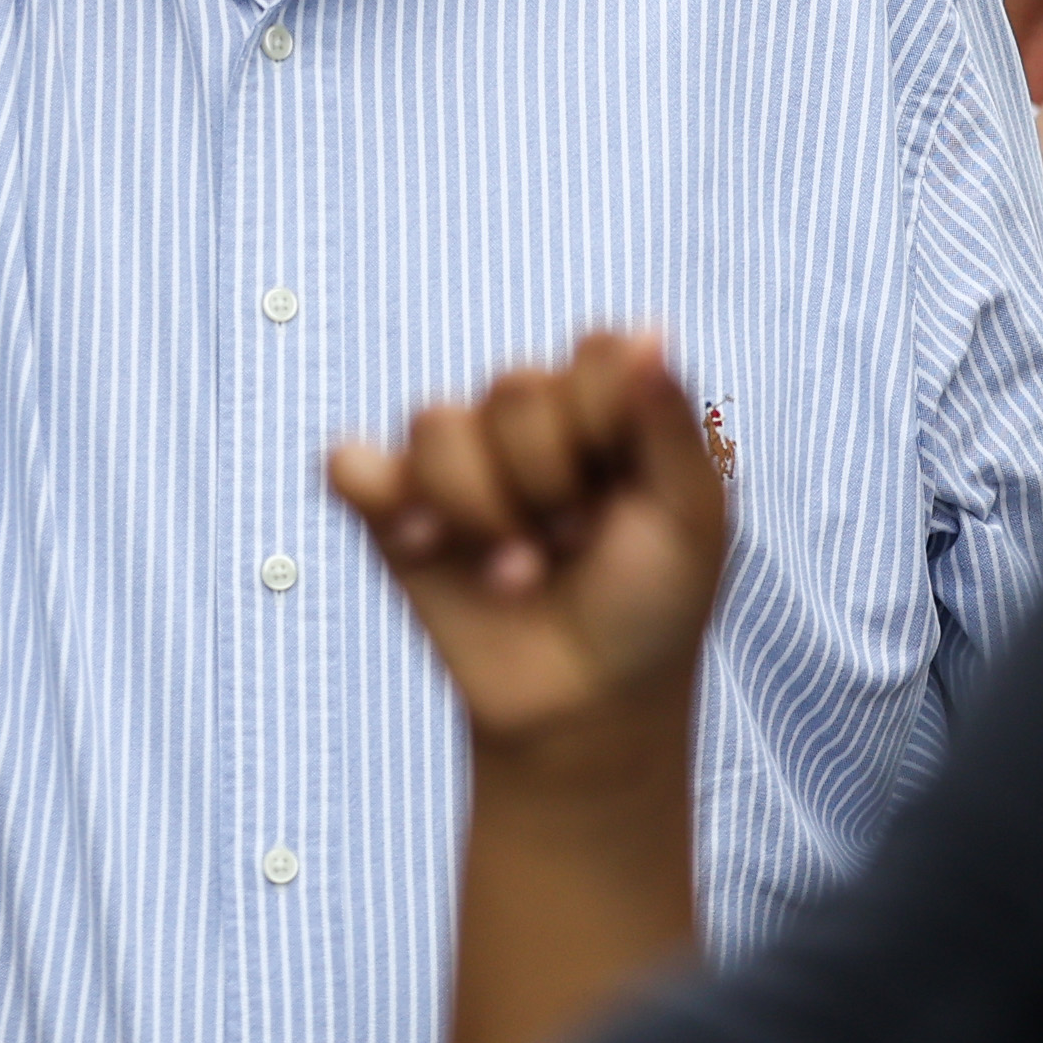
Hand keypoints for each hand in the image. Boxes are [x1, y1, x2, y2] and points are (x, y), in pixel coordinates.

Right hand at [328, 329, 729, 763]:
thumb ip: (670, 424)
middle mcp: (527, 423)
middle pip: (515, 385)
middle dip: (549, 482)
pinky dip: (382, 498)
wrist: (583, 713)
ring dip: (484, 514)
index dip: (607, 425)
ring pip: (437, 422)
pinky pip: (351, 463)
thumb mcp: (692, 521)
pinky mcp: (394, 510)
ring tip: (521, 574)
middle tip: (573, 544)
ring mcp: (457, 465)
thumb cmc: (650, 613)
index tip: (627, 495)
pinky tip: (426, 546)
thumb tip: (650, 328)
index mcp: (604, 408)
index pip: (594, 351)